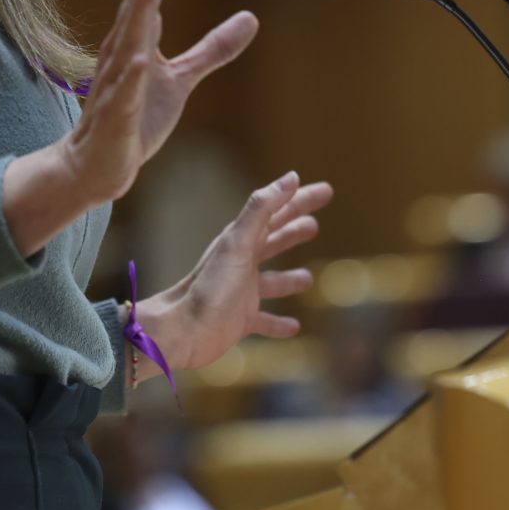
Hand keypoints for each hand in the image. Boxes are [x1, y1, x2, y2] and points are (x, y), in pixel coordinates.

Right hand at [63, 0, 257, 202]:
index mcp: (136, 41)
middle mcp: (123, 55)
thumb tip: (252, 18)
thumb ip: (212, 49)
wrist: (99, 163)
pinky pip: (124, 95)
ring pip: (126, 46)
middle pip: (136, 8)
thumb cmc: (135, 116)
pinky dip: (131, 77)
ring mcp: (117, 85)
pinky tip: (142, 59)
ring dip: (134, 16)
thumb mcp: (181, 79)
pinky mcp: (117, 117)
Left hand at [137, 171, 334, 375]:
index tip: (325, 190)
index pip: (278, 212)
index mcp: (243, 240)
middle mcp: (243, 263)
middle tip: (316, 224)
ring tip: (308, 278)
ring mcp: (242, 292)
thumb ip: (261, 209)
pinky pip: (265, 320)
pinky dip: (279, 323)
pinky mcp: (240, 321)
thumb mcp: (237, 243)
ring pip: (272, 282)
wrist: (183, 331)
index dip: (300, 199)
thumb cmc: (209, 287)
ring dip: (289, 279)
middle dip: (295, 231)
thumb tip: (292, 178)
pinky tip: (294, 327)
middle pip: (275, 241)